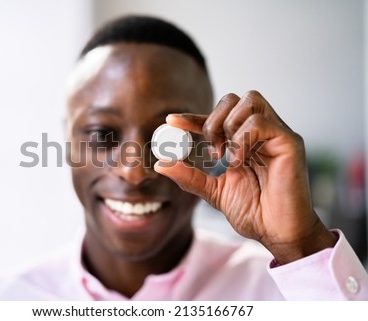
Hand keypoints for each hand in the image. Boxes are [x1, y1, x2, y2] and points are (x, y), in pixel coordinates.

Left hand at [154, 91, 336, 263]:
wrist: (277, 233)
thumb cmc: (254, 212)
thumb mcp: (213, 191)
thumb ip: (190, 176)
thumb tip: (161, 163)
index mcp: (245, 140)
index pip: (218, 117)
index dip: (193, 117)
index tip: (170, 121)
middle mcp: (262, 132)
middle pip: (233, 98)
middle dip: (213, 121)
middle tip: (211, 153)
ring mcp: (277, 134)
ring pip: (249, 100)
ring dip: (228, 126)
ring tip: (227, 158)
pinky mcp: (290, 142)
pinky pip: (260, 123)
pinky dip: (242, 139)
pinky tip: (238, 161)